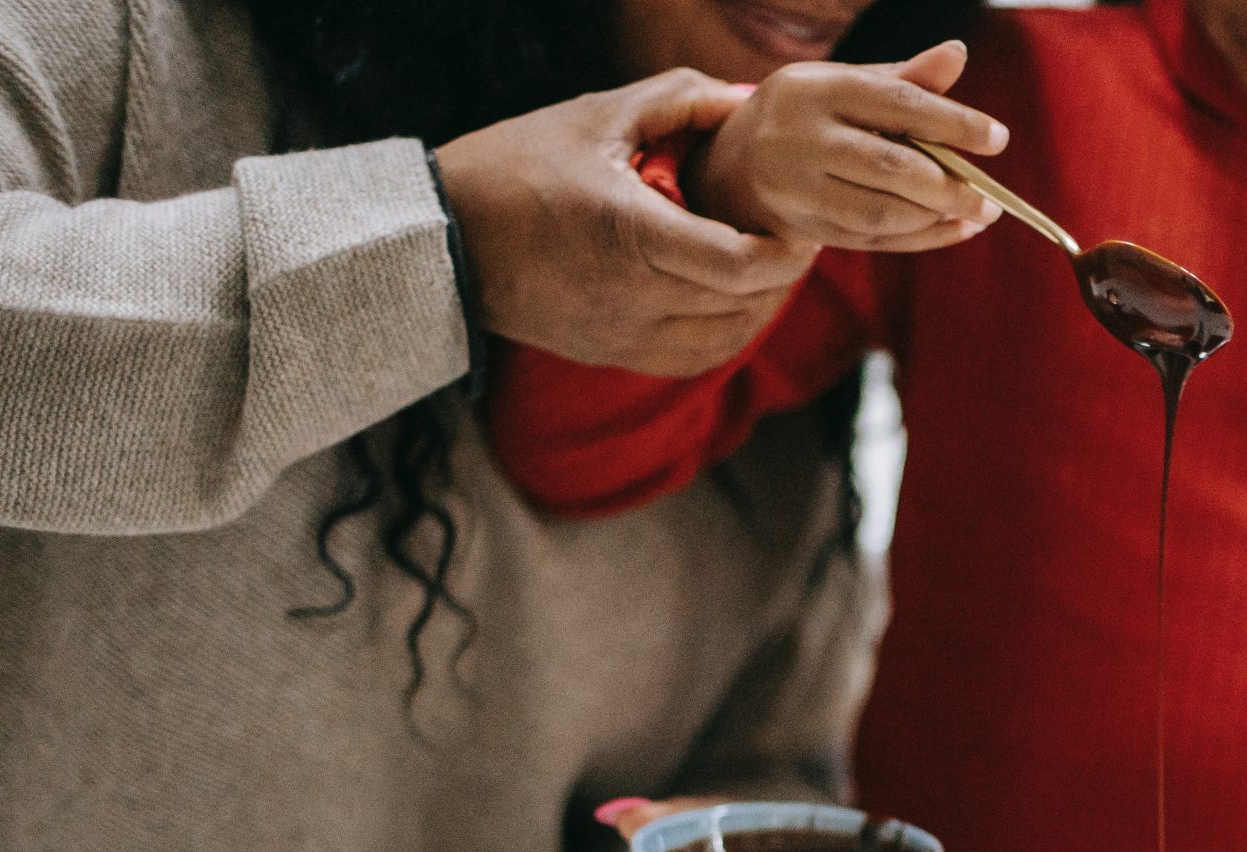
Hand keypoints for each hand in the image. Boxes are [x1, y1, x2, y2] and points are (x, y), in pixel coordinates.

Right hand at [435, 70, 818, 375]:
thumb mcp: (595, 116)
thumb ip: (677, 100)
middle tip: (799, 238)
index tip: (803, 226)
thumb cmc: (515, 166)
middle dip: (784, 274)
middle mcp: (632, 296)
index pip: (742, 264)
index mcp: (632, 234)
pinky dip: (728, 334)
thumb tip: (745, 99)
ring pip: (727, 338)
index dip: (788, 252)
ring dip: (761, 308)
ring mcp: (623, 335)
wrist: (443, 239)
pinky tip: (734, 302)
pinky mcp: (613, 355)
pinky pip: (695, 358)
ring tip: (773, 269)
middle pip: (745, 302)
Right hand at [691, 41, 1005, 250]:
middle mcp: (801, 139)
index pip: (896, 103)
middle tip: (991, 196)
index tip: (997, 138)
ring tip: (979, 213)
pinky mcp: (807, 230)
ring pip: (882, 211)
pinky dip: (922, 239)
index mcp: (816, 89)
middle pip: (890, 166)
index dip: (952, 122)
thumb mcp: (846, 85)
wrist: (737, 166)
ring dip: (938, 217)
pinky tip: (955, 229)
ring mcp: (799, 190)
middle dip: (949, 185)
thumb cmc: (810, 116)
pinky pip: (875, 241)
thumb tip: (957, 55)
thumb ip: (904, 78)